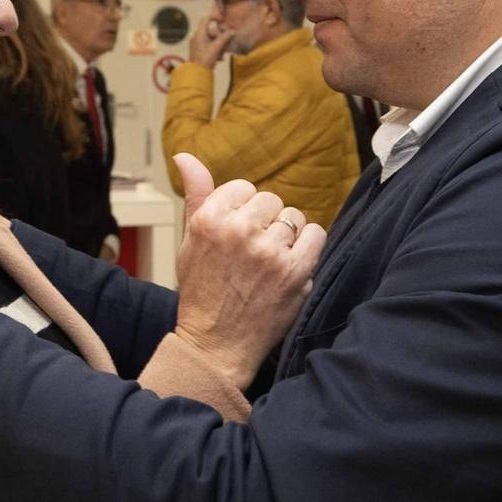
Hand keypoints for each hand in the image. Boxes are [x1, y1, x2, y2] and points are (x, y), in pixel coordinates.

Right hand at [171, 154, 323, 384]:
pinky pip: (316, 234)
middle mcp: (238, 231)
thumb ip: (196, 196)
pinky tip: (291, 262)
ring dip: (287, 236)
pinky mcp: (294, 271)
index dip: (243, 210)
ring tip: (269, 261)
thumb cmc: (202, 292)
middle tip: (253, 251)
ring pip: (294, 217)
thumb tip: (185, 156)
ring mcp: (269, 252)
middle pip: (271, 200)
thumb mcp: (189, 242)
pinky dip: (308, 245)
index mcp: (209, 220)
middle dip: (266, 221)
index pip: (244, 188)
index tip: (237, 234)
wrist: (216, 346)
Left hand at [188, 18, 228, 68]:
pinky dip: (214, 48)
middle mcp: (196, 36)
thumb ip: (225, 38)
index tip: (222, 20)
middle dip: (219, 35)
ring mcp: (196, 43)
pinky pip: (207, 44)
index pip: (206, 18)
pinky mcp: (197, 49)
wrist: (196, 73)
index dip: (215, 17)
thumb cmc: (205, 60)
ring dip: (218, 44)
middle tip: (226, 42)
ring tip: (222, 53)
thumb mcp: (217, 48)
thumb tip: (232, 31)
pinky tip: (218, 57)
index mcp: (199, 33)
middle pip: (210, 30)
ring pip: (210, 38)